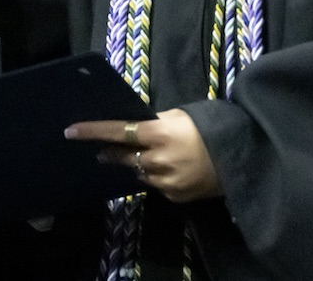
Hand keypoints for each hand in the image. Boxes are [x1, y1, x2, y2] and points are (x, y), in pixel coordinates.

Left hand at [65, 109, 220, 202]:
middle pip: (124, 157)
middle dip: (114, 153)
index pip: (118, 131)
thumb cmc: (210, 128)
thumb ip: (155, 122)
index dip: (93, 131)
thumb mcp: (180, 116)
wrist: (242, 157)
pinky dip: (158, 177)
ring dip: (140, 165)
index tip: (70, 131)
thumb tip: (134, 126)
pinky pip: (156, 185)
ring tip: (157, 156)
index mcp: (158, 134)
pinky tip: (173, 169)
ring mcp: (166, 181)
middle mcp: (157, 160)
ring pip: (140, 173)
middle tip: (104, 151)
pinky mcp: (174, 196)